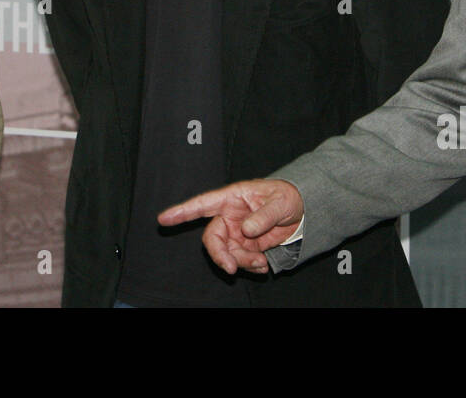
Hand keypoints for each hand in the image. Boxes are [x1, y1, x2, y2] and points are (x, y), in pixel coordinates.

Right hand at [159, 179, 303, 275]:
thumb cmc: (288, 197)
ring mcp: (236, 232)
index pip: (203, 204)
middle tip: (231, 268)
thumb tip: (246, 230)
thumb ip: (263, 216)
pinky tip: (263, 264)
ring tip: (261, 263)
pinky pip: (239, 260)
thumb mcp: (279, 203)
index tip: (163, 219)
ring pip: (226, 253)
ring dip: (241, 262)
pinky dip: (250, 267)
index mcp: (232, 198)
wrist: (302, 212)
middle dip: (219, 254)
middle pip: (212, 237)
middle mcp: (230, 216)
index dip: (182, 211)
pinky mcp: (245, 246)